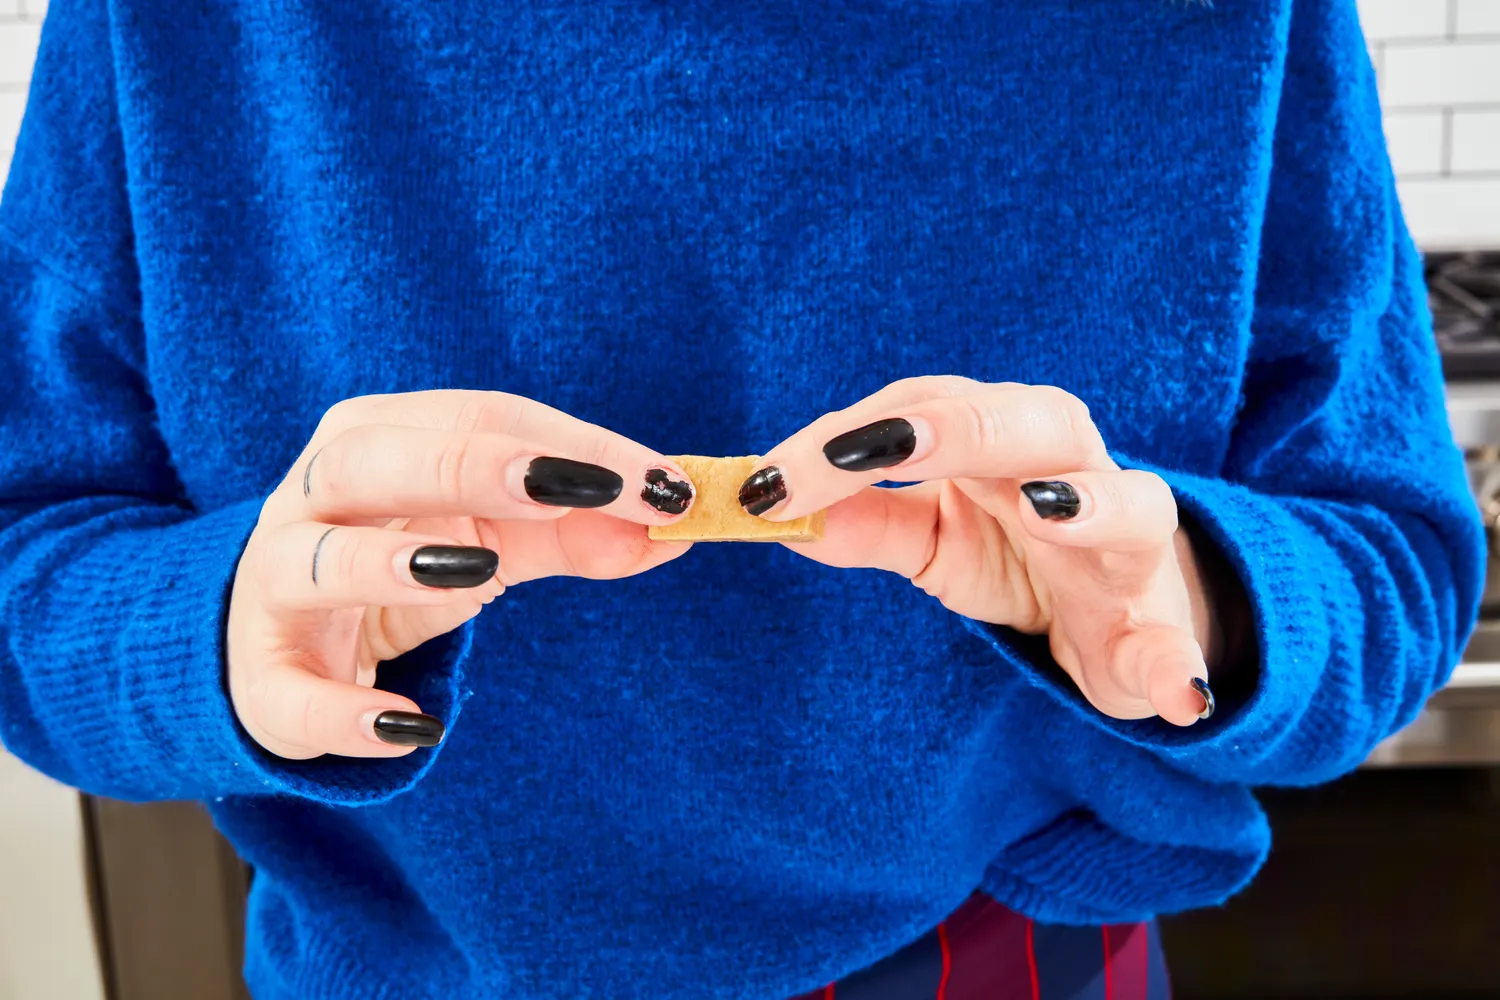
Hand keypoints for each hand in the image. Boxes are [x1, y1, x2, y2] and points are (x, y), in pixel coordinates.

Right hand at [229, 391, 694, 759]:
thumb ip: (580, 532)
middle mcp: (313, 497)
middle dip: (467, 465)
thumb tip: (671, 526)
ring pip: (313, 557)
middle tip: (563, 487)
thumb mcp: (496, 539)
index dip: (567, 443)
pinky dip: (343, 711)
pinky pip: (289, 691)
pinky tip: (411, 728)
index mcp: (378, 440)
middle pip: (371, 460)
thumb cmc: (404, 563)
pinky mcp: (263, 674)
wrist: (284, 641)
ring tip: (474, 573)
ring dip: (388, 562)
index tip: (657, 481)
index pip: (474, 418)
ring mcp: (275, 584)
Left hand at [742, 377, 1221, 726]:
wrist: (1122, 613)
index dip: (846, 439)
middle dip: (952, 430)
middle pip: (1029, 422)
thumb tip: (777, 511)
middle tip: (875, 451)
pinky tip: (1175, 694)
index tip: (771, 481)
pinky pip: (1174, 646)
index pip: (925, 409)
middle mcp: (1073, 469)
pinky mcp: (1160, 630)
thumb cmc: (1019, 554)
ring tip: (1044, 509)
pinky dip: (1175, 666)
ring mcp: (1128, 547)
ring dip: (1093, 503)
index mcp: (1004, 439)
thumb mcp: (934, 540)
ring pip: (1132, 506)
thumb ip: (866, 523)